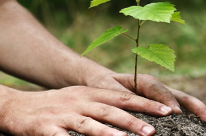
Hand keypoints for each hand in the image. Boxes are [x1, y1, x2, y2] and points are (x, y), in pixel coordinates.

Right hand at [1, 86, 174, 135]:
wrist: (19, 105)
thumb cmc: (58, 104)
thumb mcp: (82, 98)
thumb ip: (104, 104)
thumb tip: (131, 114)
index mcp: (91, 93)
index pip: (124, 97)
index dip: (146, 104)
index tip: (167, 110)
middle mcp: (81, 101)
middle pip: (111, 110)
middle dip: (133, 120)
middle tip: (153, 130)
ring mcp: (64, 114)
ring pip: (89, 124)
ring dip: (108, 133)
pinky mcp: (46, 128)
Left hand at [86, 73, 205, 132]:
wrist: (104, 81)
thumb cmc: (105, 85)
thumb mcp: (108, 89)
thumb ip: (121, 97)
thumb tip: (133, 112)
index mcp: (146, 81)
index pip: (161, 92)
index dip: (169, 103)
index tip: (177, 115)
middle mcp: (160, 88)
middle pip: (184, 98)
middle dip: (200, 111)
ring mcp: (165, 96)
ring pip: (189, 104)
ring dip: (205, 115)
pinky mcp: (166, 104)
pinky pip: (184, 110)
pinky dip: (198, 118)